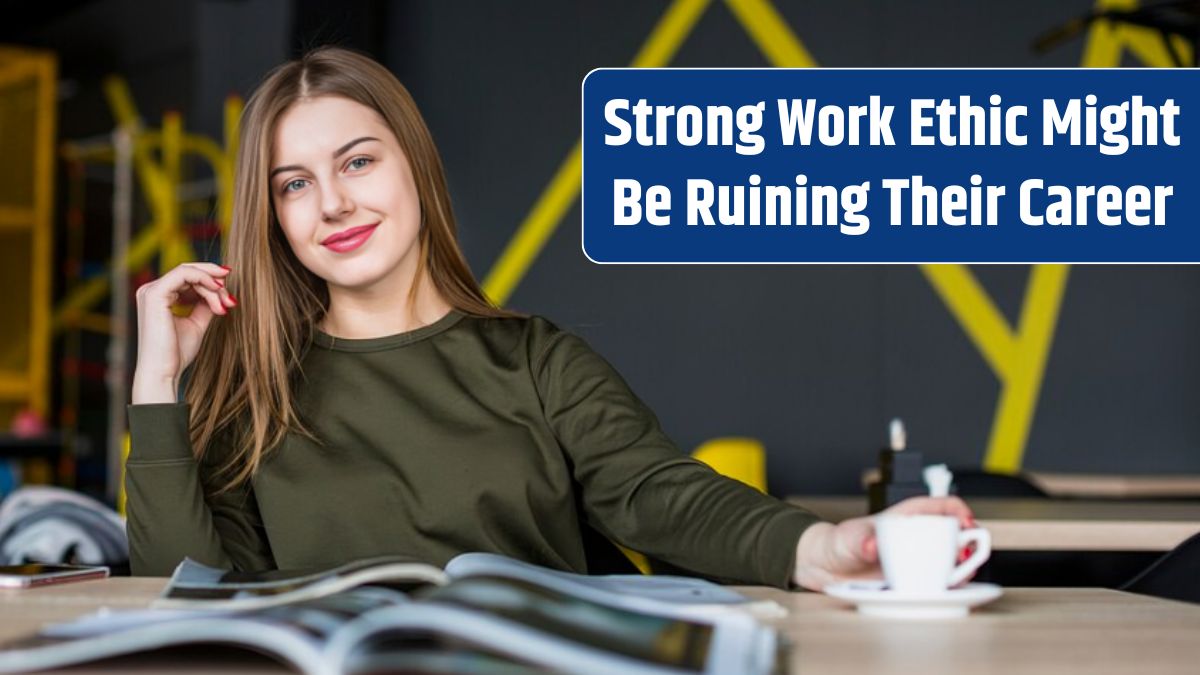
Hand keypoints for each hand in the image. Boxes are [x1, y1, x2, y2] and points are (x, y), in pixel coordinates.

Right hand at [132, 262, 235, 402]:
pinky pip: (184, 274)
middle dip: (215, 283)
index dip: (211, 283)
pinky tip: (217, 291)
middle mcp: (150, 290)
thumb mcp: (197, 323)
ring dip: (213, 286)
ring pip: (190, 272)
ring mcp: (151, 290)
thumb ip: (205, 305)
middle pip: (190, 272)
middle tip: (230, 299)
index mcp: (158, 296)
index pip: (187, 278)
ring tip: (224, 304)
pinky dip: (205, 280)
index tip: (230, 299)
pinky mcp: (155, 294)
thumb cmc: (177, 352)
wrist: (164, 372)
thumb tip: (221, 291)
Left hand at [792, 496, 976, 591]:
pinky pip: (942, 580)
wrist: (827, 568)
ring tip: (962, 574)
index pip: (944, 505)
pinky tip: (949, 587)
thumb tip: (872, 547)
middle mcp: (920, 535)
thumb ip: (861, 541)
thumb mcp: (849, 539)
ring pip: (954, 558)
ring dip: (965, 566)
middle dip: (971, 543)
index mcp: (908, 515)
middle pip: (957, 533)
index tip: (966, 524)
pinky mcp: (917, 578)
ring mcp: (920, 557)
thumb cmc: (839, 543)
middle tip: (967, 556)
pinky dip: (952, 584)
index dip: (961, 512)